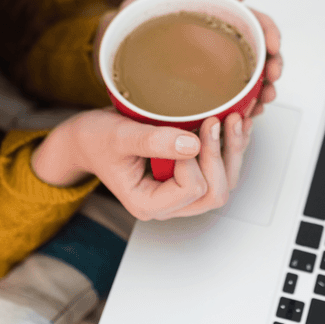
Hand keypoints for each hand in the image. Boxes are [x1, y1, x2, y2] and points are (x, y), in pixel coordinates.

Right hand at [50, 107, 253, 220]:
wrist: (87, 138)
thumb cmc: (97, 139)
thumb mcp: (120, 136)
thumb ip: (153, 142)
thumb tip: (192, 145)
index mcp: (148, 203)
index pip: (191, 188)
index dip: (195, 159)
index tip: (186, 132)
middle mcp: (169, 204)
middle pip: (214, 193)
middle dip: (219, 156)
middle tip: (215, 121)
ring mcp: (181, 193)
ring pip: (223, 183)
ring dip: (231, 151)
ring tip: (234, 119)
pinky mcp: (188, 177)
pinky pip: (221, 170)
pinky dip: (231, 147)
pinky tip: (236, 124)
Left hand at [91, 0, 282, 116]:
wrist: (107, 45)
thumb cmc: (134, 15)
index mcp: (218, 16)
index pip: (257, 22)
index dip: (272, 35)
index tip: (274, 51)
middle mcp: (220, 42)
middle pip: (261, 54)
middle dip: (273, 70)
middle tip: (270, 86)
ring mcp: (213, 66)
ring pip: (251, 78)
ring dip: (263, 92)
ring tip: (260, 104)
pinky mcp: (201, 89)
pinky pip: (229, 98)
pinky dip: (242, 106)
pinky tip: (244, 113)